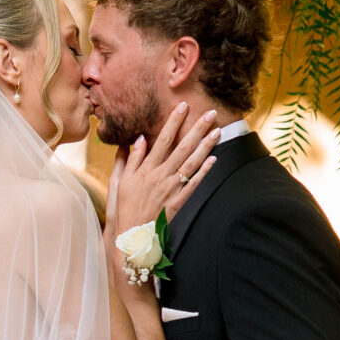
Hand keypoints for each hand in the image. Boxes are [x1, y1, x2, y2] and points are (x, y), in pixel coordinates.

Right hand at [112, 104, 218, 240]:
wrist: (133, 233)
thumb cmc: (125, 205)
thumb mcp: (122, 180)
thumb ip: (131, 159)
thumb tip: (139, 138)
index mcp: (147, 169)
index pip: (163, 139)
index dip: (174, 121)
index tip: (183, 106)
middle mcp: (161, 176)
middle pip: (182, 147)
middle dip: (197, 129)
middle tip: (211, 113)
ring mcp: (171, 188)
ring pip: (192, 163)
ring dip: (206, 147)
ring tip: (217, 132)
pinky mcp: (179, 201)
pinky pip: (194, 184)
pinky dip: (204, 172)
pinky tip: (214, 159)